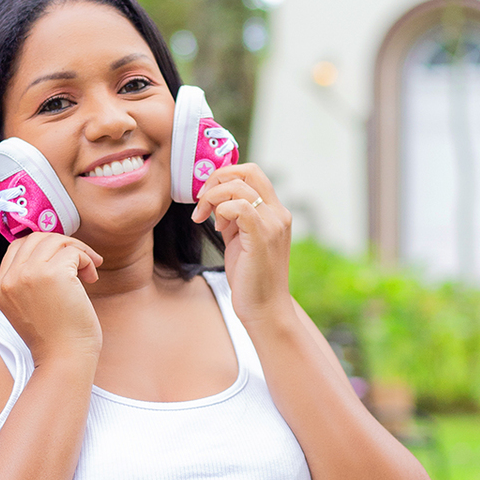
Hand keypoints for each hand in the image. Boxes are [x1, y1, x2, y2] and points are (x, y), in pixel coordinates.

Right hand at [0, 233, 102, 368]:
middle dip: (63, 245)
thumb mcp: (30, 307)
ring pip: (55, 241)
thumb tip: (56, 248)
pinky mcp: (53, 275)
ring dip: (78, 251)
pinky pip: (73, 252)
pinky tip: (91, 279)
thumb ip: (30, 281)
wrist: (64, 360)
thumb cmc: (56, 338)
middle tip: (82, 263)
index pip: (18, 247)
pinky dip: (87, 260)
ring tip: (89, 273)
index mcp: (0, 288)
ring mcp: (29, 275)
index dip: (44, 247)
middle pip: (36, 238)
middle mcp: (10, 279)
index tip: (64, 260)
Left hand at [192, 164, 291, 326]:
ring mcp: (273, 224)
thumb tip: (214, 200)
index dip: (224, 176)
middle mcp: (278, 213)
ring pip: (239, 187)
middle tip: (201, 201)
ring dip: (213, 198)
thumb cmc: (251, 278)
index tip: (206, 195)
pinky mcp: (262, 237)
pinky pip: (240, 207)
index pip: (252, 173)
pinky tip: (215, 226)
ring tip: (205, 218)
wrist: (264, 308)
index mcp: (275, 211)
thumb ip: (232, 217)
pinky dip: (220, 210)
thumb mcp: (240, 240)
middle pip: (248, 171)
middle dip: (216, 179)